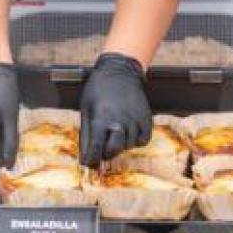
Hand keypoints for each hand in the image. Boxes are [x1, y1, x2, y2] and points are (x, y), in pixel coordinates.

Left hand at [79, 52, 150, 166]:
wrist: (120, 70)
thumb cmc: (98, 89)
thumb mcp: (86, 109)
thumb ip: (86, 134)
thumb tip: (85, 157)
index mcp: (101, 118)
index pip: (95, 150)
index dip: (91, 160)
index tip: (89, 162)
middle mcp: (120, 121)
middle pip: (114, 151)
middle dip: (105, 154)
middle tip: (102, 148)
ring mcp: (135, 120)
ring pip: (128, 146)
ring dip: (120, 145)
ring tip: (115, 133)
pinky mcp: (147, 118)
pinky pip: (143, 141)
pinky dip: (135, 141)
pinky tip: (128, 132)